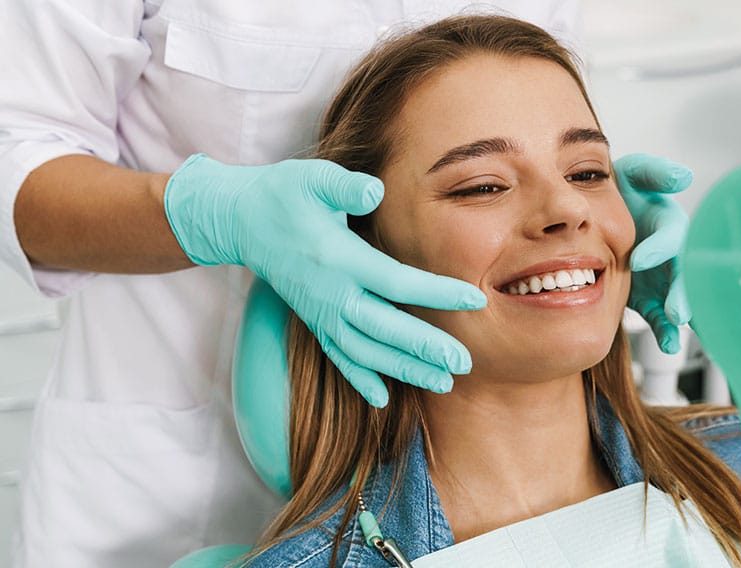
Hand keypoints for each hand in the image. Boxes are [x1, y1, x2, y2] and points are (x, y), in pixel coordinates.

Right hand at [164, 154, 485, 406]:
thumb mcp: (312, 178)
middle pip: (384, 327)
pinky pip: (338, 356)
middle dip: (425, 347)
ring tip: (443, 382)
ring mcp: (320, 312)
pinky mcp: (314, 321)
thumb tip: (374, 192)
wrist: (241, 220)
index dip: (436, 292)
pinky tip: (384, 399)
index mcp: (339, 258)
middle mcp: (330, 293)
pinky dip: (360, 379)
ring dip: (404, 369)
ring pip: (366, 351)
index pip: (396, 281)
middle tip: (464, 363)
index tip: (474, 299)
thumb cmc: (285, 192)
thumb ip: (345, 187)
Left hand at [615, 154, 692, 353]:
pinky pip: (663, 318)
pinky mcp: (653, 299)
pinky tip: (669, 344)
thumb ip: (655, 173)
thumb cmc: (622, 194)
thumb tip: (683, 176)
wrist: (598, 221)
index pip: (672, 236)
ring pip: (680, 299)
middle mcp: (672, 254)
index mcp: (669, 225)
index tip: (639, 259)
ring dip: (682, 314)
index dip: (658, 248)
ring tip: (678, 328)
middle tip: (678, 311)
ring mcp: (664, 280)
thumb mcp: (635, 175)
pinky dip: (668, 332)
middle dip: (683, 292)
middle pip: (685, 274)